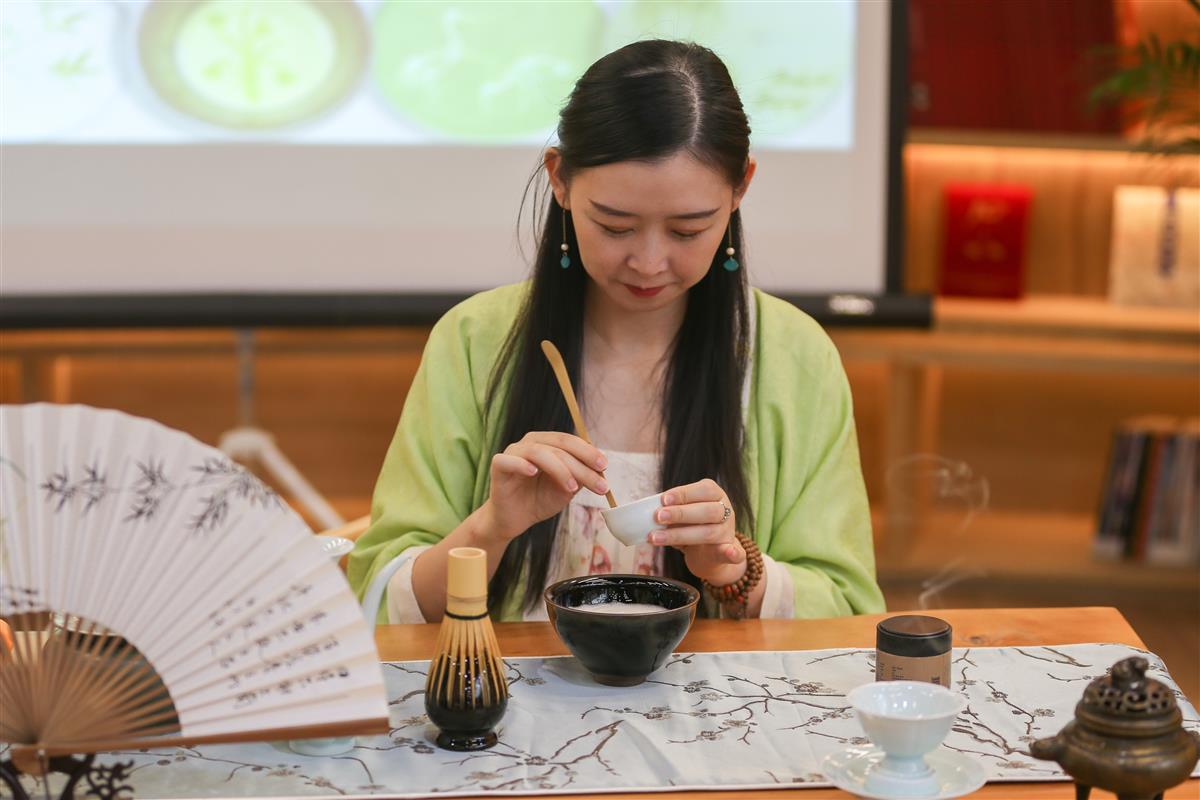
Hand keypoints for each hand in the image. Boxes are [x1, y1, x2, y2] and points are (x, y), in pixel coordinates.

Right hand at [481, 432, 608, 544]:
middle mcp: (531, 443)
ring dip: (559, 469)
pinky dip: (522, 464)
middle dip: (581, 464)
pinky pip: (509, 460)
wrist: (514, 520)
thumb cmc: (539, 501)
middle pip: (558, 446)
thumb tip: (600, 469)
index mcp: (547, 443)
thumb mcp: (566, 489)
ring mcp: (513, 452)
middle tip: (598, 482)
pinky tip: (534, 472)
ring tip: (572, 487)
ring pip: (539, 452)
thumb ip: (580, 476)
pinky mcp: (498, 465)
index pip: (570, 441)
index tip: (604, 467)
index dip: (588, 452)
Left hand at [648, 478, 745, 586]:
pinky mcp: (729, 553)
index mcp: (716, 495)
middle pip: (708, 510)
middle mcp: (725, 511)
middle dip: (680, 513)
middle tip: (658, 517)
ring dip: (680, 535)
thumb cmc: (692, 527)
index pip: (704, 489)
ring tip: (655, 538)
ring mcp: (728, 532)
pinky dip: (733, 553)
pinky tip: (729, 552)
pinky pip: (736, 553)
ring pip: (709, 532)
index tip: (663, 499)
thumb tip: (647, 511)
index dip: (684, 493)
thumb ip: (672, 509)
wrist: (710, 554)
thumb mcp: (684, 514)